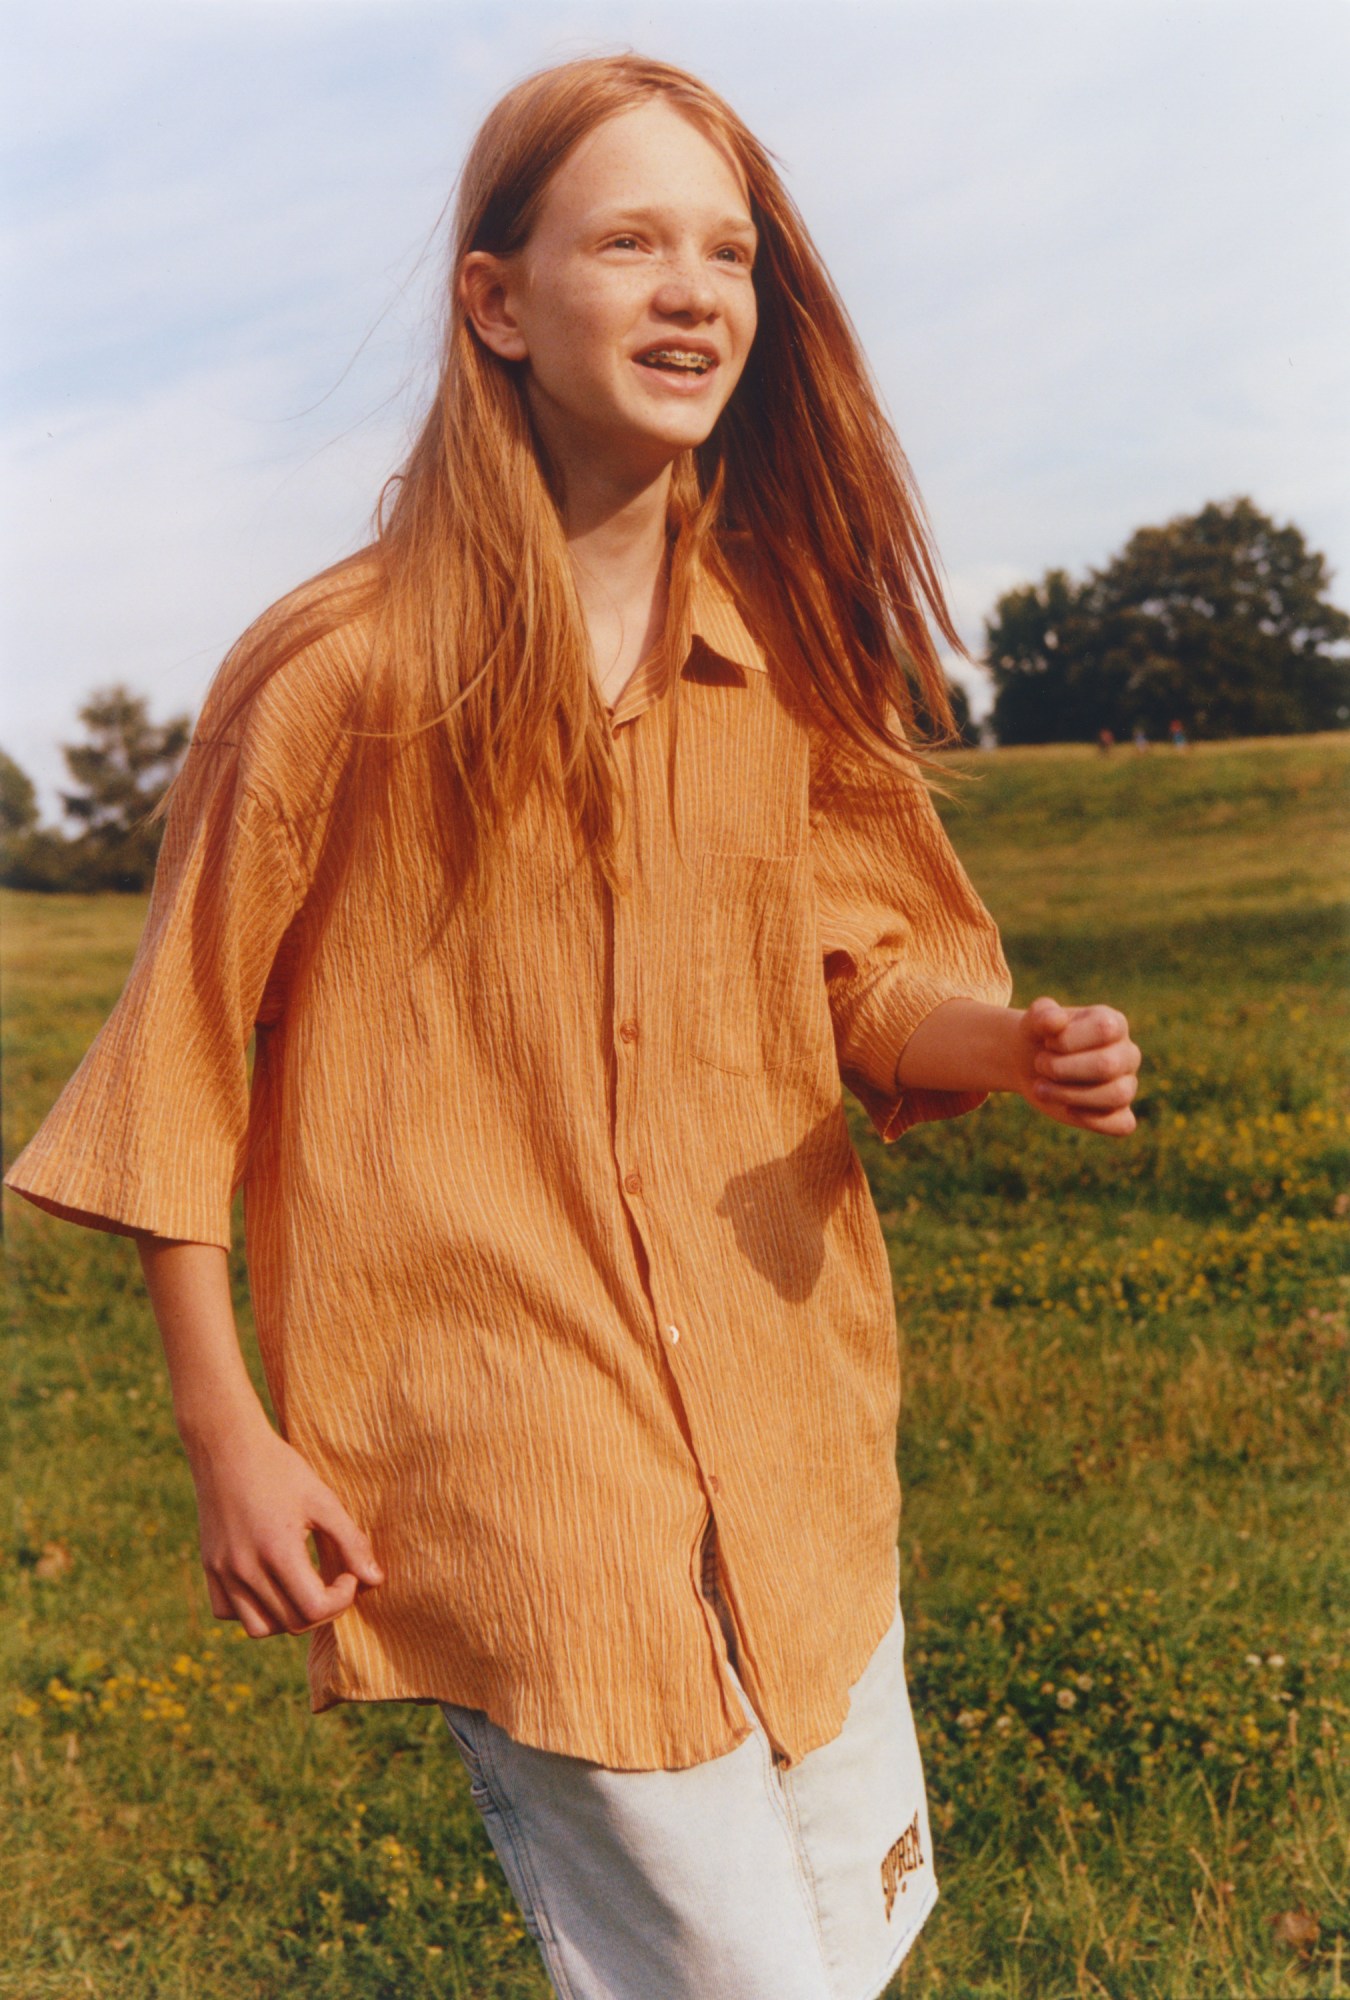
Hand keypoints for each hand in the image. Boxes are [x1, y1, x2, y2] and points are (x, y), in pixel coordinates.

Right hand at [185, 1412, 384, 1638]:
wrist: (228, 1446)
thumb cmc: (281, 1468)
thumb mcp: (323, 1499)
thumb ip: (351, 1541)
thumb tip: (375, 1580)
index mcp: (277, 1551)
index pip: (314, 1608)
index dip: (342, 1598)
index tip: (348, 1573)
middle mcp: (245, 1569)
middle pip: (292, 1622)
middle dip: (323, 1608)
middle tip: (334, 1580)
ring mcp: (222, 1571)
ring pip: (259, 1628)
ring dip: (288, 1617)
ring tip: (303, 1588)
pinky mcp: (209, 1567)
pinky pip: (228, 1612)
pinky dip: (251, 1610)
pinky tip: (270, 1584)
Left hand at [1015, 995, 1140, 1135]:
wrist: (1030, 1062)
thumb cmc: (1039, 1037)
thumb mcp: (1034, 1021)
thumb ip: (1042, 1014)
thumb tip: (1057, 1020)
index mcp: (1114, 1023)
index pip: (1105, 1029)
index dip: (1068, 1039)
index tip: (1047, 1042)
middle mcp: (1127, 1054)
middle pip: (1108, 1065)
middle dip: (1063, 1069)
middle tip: (1040, 1065)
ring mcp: (1127, 1084)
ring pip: (1117, 1095)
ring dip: (1070, 1095)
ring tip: (1041, 1088)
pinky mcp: (1119, 1114)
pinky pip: (1122, 1124)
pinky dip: (1092, 1120)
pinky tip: (1067, 1108)